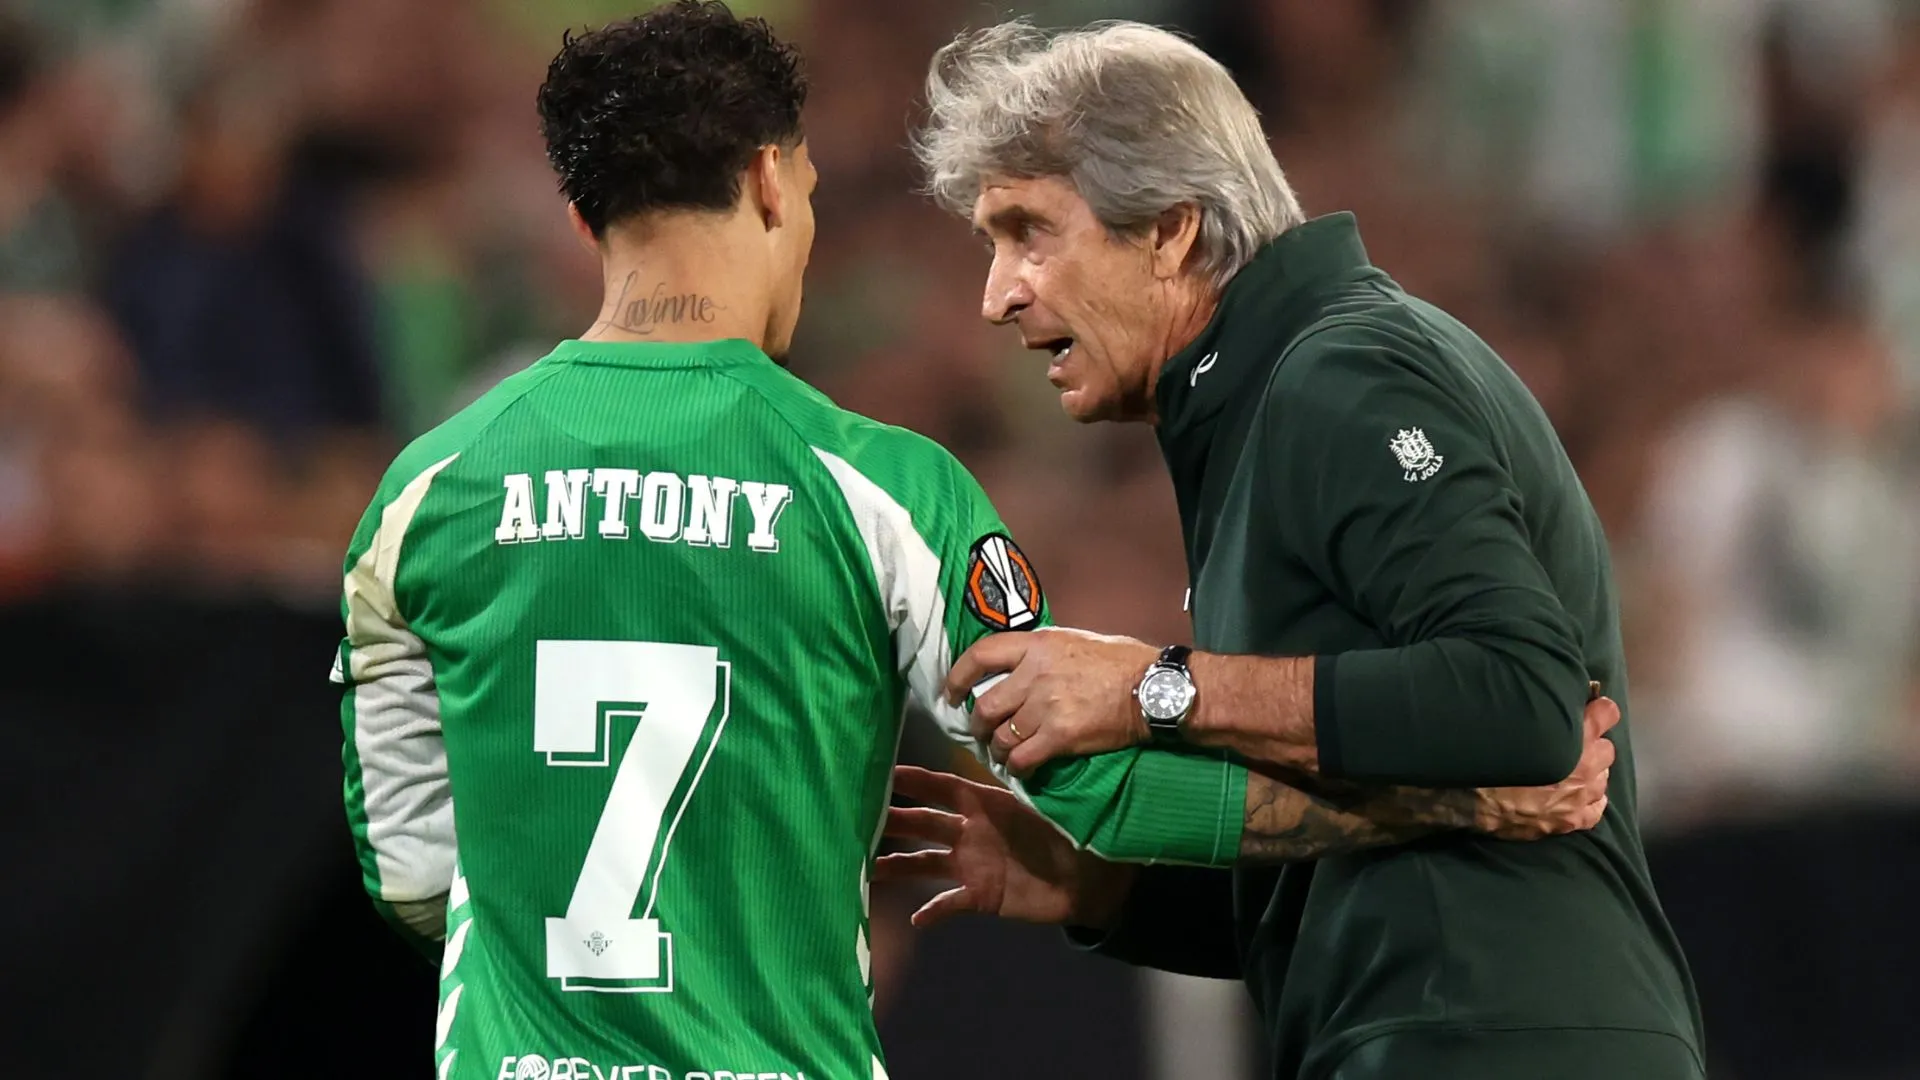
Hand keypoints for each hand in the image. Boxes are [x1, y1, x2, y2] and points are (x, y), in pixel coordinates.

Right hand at [873, 765, 1135, 928]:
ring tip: (869, 870)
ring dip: (899, 865)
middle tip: (860, 818)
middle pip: (925, 823)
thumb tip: (1012, 761)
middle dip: (895, 819)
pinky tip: (917, 918)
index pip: (945, 788)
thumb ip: (1023, 792)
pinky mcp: (981, 896)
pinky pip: (951, 902)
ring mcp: (972, 865)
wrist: (1089, 881)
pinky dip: (934, 911)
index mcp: (986, 804)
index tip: (885, 772)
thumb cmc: (1071, 835)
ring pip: (926, 863)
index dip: (916, 781)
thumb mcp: (1048, 808)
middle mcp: (971, 832)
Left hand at [944, 627, 1159, 776]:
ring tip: (1004, 754)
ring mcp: (1046, 706)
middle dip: (978, 726)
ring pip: (1001, 737)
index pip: (981, 655)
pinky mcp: (1060, 736)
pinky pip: (1023, 758)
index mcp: (1038, 644)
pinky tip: (1022, 769)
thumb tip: (1020, 666)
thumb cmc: (1122, 661)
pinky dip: (1017, 768)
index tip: (951, 693)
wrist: (1153, 688)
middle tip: (983, 734)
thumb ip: (1042, 653)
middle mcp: (1035, 673)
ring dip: (998, 751)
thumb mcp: (1075, 641)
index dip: (958, 676)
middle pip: (985, 706)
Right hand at [1473, 694, 1619, 839]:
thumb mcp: (1515, 715)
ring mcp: (1580, 795)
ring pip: (1603, 779)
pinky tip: (1578, 797)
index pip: (1608, 713)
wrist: (1469, 795)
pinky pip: (1596, 810)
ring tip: (1568, 772)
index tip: (1591, 709)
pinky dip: (1591, 801)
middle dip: (1592, 745)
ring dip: (1591, 773)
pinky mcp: (1570, 820)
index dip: (1599, 710)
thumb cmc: (1488, 750)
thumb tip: (1552, 697)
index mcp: (1575, 734)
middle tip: (1570, 744)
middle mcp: (1585, 765)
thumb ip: (1542, 707)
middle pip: (1607, 749)